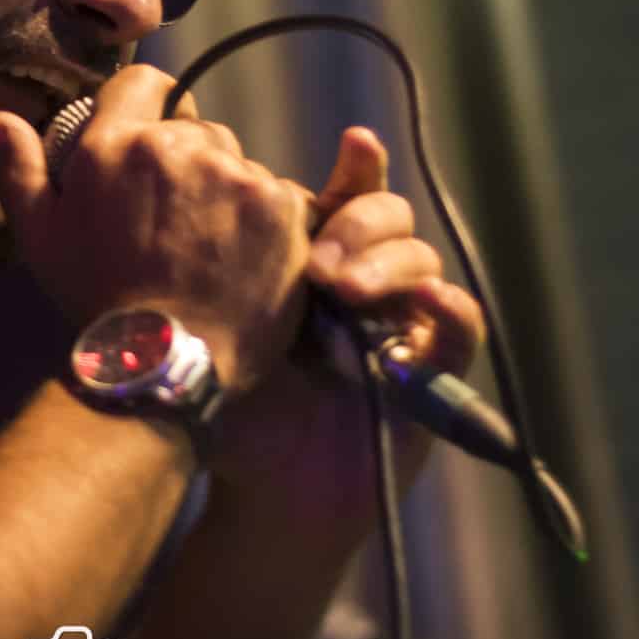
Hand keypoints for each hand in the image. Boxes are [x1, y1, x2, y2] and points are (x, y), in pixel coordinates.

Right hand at [0, 63, 315, 397]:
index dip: (146, 104)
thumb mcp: (40, 238)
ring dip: (224, 190)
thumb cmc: (96, 301)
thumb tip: (1, 119)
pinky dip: (263, 219)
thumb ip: (21, 169)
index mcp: (116, 146)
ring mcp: (237, 174)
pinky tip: (241, 258)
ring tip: (208, 245)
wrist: (165, 365)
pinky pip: (275, 194)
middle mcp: (180, 148)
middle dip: (185, 161)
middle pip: (193, 129)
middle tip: (173, 217)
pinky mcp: (283, 206)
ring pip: (235, 161)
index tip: (148, 137)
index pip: (145, 82)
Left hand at [210, 125, 486, 528]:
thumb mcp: (216, 332)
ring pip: (421, 261)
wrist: (267, 493)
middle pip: (387, 216)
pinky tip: (422, 306)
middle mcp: (364, 282)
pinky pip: (460, 326)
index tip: (355, 145)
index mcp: (314, 260)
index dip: (359, 167)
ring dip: (388, 264)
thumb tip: (178, 193)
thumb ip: (211, 272)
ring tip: (344, 289)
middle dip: (360, 223)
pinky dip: (448, 309)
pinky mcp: (436, 370)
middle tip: (317, 262)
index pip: (346, 196)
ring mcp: (403, 322)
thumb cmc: (233, 411)